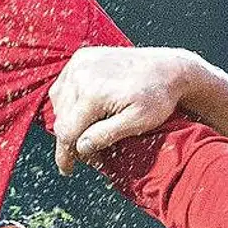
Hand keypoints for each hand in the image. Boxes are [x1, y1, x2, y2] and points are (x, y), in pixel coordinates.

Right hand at [48, 46, 197, 174]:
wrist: (168, 68)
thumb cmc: (158, 96)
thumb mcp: (137, 122)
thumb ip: (106, 135)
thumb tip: (81, 147)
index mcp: (93, 93)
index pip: (67, 132)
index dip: (66, 155)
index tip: (67, 169)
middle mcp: (81, 75)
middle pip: (62, 119)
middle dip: (71, 141)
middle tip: (89, 155)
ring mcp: (80, 64)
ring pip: (59, 103)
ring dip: (69, 121)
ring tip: (88, 133)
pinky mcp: (82, 58)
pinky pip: (63, 86)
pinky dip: (69, 102)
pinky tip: (83, 112)